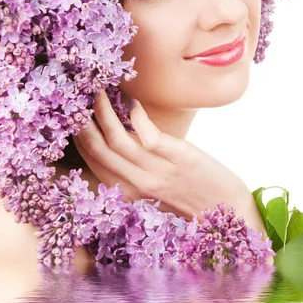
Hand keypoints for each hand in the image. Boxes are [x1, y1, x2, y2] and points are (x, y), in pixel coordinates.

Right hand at [73, 91, 263, 230]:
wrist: (229, 210)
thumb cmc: (192, 197)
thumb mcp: (155, 192)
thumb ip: (135, 172)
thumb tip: (122, 138)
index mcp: (129, 193)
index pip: (93, 163)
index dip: (79, 138)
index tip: (73, 116)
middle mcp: (139, 185)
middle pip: (98, 151)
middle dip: (82, 122)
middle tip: (77, 97)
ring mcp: (158, 172)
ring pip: (117, 141)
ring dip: (103, 113)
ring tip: (98, 91)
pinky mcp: (180, 159)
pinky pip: (148, 135)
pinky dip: (137, 115)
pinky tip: (133, 101)